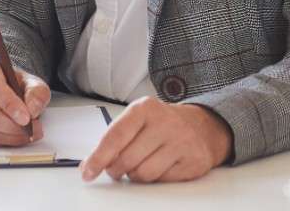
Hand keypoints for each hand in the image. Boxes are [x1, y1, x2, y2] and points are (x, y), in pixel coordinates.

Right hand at [0, 58, 50, 145]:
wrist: (1, 89)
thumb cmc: (13, 85)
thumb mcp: (31, 82)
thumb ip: (37, 92)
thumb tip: (33, 109)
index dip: (8, 104)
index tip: (26, 118)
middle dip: (9, 126)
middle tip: (30, 130)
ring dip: (6, 137)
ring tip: (25, 135)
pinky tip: (11, 138)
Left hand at [79, 98, 232, 183]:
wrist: (202, 126)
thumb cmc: (161, 124)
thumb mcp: (137, 119)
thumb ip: (114, 138)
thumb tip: (89, 165)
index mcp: (145, 108)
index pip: (115, 136)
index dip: (98, 158)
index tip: (87, 172)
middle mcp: (165, 122)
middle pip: (127, 159)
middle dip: (117, 169)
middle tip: (118, 168)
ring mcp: (181, 142)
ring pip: (143, 174)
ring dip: (135, 175)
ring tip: (140, 165)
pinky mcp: (192, 161)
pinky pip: (161, 181)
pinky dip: (155, 179)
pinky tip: (160, 166)